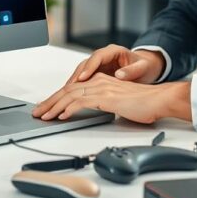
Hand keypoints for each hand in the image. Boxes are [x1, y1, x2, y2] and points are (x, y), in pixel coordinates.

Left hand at [32, 73, 190, 123]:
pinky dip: (68, 109)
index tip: (46, 108)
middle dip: (49, 102)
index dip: (57, 99)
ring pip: (70, 96)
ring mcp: (102, 88)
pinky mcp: (106, 97)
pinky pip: (81, 102)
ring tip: (43, 116)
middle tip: (37, 112)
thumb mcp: (119, 103)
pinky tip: (61, 116)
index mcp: (101, 81)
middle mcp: (99, 82)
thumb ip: (105, 104)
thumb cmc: (144, 103)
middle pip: (67, 91)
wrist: (159, 100)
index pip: (73, 90)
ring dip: (54, 107)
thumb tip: (96, 112)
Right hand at [64, 44, 167, 86]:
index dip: (89, 67)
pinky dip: (77, 87)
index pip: (97, 57)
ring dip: (73, 83)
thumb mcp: (143, 67)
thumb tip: (120, 74)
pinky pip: (84, 79)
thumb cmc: (145, 66)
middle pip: (85, 64)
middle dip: (76, 76)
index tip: (83, 77)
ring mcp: (98, 65)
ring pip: (81, 72)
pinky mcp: (97, 73)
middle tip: (68, 88)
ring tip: (65, 94)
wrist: (146, 68)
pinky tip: (70, 96)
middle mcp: (103, 56)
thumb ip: (132, 71)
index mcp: (113, 51)